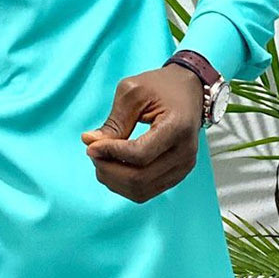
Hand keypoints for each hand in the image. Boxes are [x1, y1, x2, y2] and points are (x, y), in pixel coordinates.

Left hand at [80, 63, 204, 202]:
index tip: (91, 144)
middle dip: (108, 169)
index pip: (139, 154)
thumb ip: (114, 121)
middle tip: (93, 152)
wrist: (188, 89)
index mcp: (176, 128)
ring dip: (113, 180)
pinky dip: (124, 184)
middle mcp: (184, 153)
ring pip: (141, 190)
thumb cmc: (161, 86)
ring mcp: (183, 167)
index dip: (110, 153)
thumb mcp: (133, 93)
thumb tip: (90, 143)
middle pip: (139, 178)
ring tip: (101, 159)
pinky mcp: (177, 174)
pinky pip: (146, 191)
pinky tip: (113, 166)